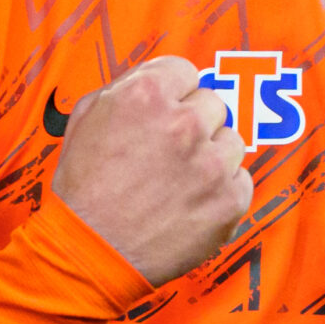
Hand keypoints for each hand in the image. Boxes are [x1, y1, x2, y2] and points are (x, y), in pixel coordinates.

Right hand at [51, 56, 253, 284]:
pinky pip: (241, 180)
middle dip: (193, 126)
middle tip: (167, 155)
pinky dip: (221, 192)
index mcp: (146, 96)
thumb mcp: (87, 117)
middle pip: (213, 105)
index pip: (186, 72)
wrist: (89, 251)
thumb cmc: (83, 187)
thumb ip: (128, 86)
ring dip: (210, 157)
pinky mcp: (230, 201)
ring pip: (231, 142)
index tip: (165, 116)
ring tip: (178, 182)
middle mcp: (184, 124)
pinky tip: (191, 203)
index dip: (173, 95)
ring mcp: (211, 164)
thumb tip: (165, 79)